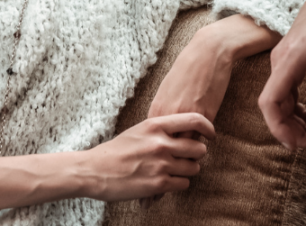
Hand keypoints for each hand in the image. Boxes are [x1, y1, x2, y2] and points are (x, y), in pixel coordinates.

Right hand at [83, 113, 214, 201]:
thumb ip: (161, 129)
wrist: (94, 170)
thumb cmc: (116, 150)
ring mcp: (161, 164)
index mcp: (156, 125)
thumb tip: (183, 131)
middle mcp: (161, 143)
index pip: (194, 120)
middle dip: (196, 154)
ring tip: (175, 170)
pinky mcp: (159, 184)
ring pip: (194, 168)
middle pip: (199, 148)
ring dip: (188, 171)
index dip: (208, 127)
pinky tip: (168, 181)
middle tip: (188, 157)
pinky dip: (178, 184)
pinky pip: (184, 184)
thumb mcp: (139, 130)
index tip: (211, 135)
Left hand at [142, 15, 277, 207]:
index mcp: (157, 110)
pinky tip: (194, 169)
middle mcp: (167, 116)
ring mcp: (185, 117)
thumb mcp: (170, 90)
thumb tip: (160, 129)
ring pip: (179, 153)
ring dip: (177, 172)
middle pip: (159, 155)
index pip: (147, 145)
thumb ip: (165, 111)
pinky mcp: (204, 115)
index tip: (134, 185)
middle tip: (150, 200)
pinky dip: (197, 155)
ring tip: (169, 192)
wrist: (209, 52)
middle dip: (155, 178)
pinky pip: (199, 141)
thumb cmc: (190, 69)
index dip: (142, 166)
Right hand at [258, 0, 305, 150]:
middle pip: (274, 107)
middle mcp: (281, 61)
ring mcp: (283, 61)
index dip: (280, 129)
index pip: (270, 102)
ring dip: (299, 122)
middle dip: (295, 131)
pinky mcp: (290, 61)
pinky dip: (300, 109)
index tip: (301, 145)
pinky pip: (287, 92)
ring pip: (281, 102)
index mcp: (291, 59)